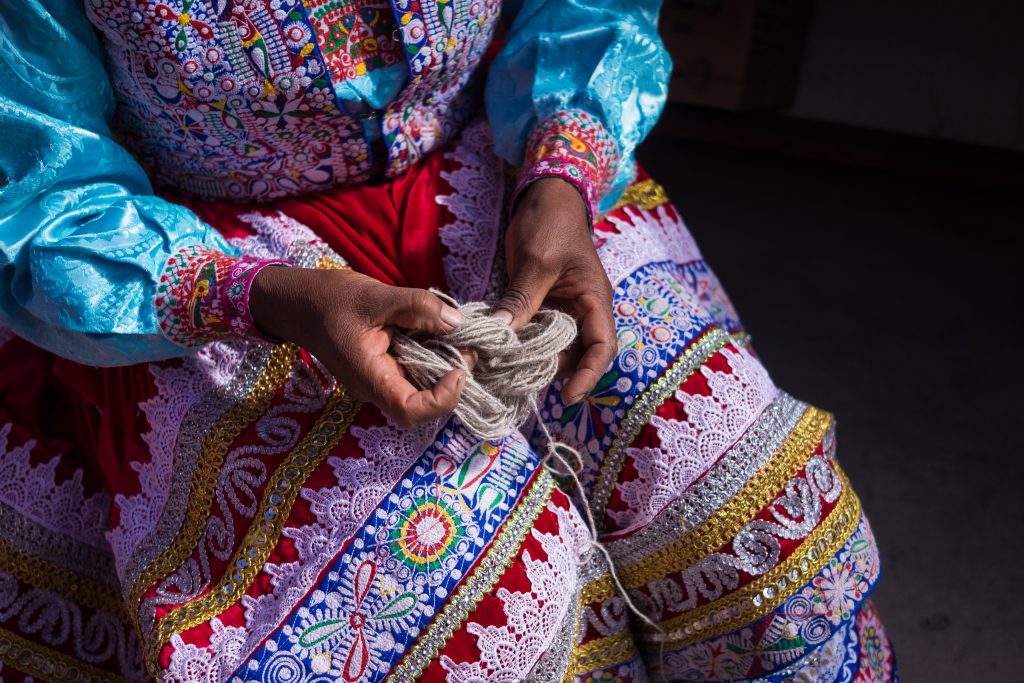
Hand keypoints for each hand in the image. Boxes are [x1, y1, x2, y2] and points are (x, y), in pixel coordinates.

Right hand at [250, 267, 467, 426]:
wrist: (299, 302)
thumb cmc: (330, 300)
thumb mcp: (376, 295)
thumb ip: (418, 307)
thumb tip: (457, 322)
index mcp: (369, 377)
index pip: (410, 411)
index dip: (443, 399)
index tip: (460, 369)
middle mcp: (374, 388)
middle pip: (420, 405)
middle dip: (450, 382)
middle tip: (467, 347)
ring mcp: (378, 381)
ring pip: (419, 389)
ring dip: (442, 368)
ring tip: (457, 337)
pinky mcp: (382, 370)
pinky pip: (411, 373)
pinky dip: (431, 357)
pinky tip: (439, 333)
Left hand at [494, 178, 615, 403]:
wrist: (545, 196)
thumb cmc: (551, 222)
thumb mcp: (536, 261)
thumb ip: (522, 299)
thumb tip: (501, 336)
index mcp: (595, 300)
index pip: (602, 347)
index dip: (588, 376)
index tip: (568, 398)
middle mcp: (583, 310)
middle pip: (575, 354)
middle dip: (549, 369)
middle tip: (515, 377)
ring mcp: (563, 309)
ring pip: (552, 347)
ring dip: (530, 358)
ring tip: (502, 366)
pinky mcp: (542, 305)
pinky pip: (534, 333)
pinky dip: (519, 343)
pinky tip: (498, 349)